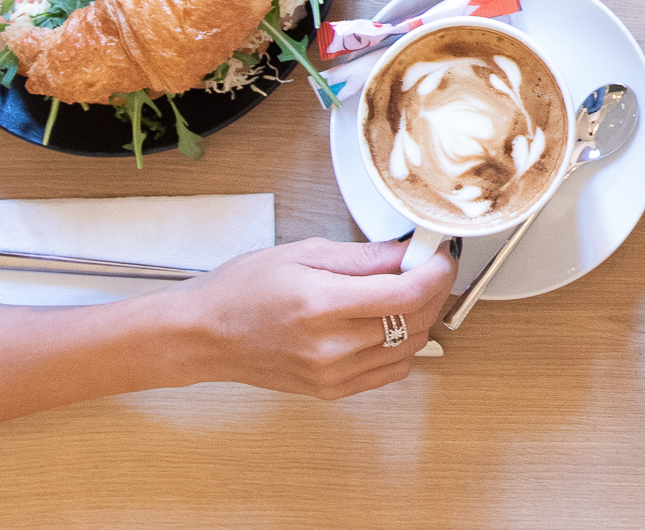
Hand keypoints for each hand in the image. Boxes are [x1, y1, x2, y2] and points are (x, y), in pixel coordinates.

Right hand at [165, 237, 455, 399]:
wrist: (203, 336)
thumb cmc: (243, 290)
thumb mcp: (303, 254)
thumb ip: (364, 256)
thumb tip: (410, 252)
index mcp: (323, 305)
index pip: (408, 294)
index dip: (437, 271)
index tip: (441, 254)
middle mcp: (331, 347)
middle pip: (416, 320)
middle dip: (432, 288)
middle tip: (424, 266)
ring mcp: (333, 374)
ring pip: (411, 347)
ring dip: (420, 317)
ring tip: (402, 292)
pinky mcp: (332, 391)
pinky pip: (392, 371)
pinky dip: (402, 345)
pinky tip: (385, 323)